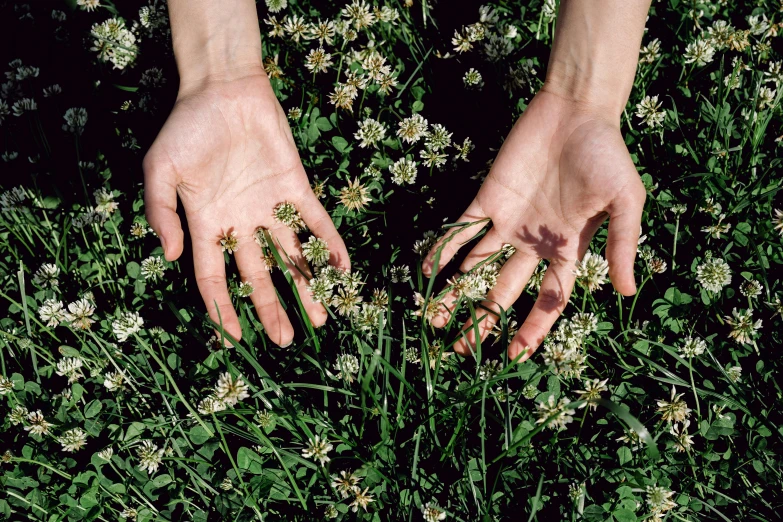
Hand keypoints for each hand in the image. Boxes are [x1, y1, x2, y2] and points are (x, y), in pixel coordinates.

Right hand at [143, 69, 348, 345]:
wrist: (223, 87)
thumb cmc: (187, 128)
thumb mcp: (160, 171)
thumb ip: (161, 213)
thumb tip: (170, 257)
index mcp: (207, 224)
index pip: (215, 278)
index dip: (223, 308)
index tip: (235, 337)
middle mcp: (242, 223)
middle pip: (259, 275)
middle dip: (271, 308)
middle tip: (286, 340)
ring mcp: (271, 206)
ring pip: (291, 255)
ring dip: (306, 286)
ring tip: (320, 318)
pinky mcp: (296, 187)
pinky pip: (316, 220)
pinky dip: (330, 243)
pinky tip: (342, 269)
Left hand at [423, 90, 645, 360]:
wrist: (576, 111)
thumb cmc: (607, 156)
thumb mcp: (624, 203)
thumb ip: (621, 246)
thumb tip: (627, 294)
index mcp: (566, 251)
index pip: (546, 301)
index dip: (531, 329)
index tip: (513, 355)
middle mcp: (533, 245)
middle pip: (503, 292)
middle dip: (483, 322)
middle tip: (460, 351)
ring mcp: (507, 223)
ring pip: (475, 267)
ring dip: (455, 293)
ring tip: (433, 320)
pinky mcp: (487, 199)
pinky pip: (461, 230)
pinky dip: (443, 249)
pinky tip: (425, 272)